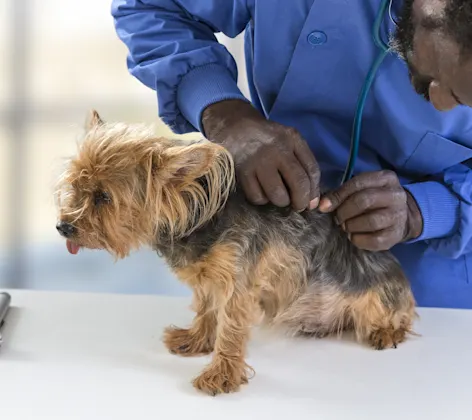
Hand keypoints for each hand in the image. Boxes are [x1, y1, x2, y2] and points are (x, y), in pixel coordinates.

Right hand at [201, 99, 319, 210]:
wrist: (234, 127)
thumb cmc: (266, 139)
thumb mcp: (287, 140)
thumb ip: (302, 162)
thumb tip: (312, 198)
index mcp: (292, 139)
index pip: (312, 170)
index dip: (314, 191)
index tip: (311, 202)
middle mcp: (277, 149)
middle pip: (298, 183)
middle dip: (301, 201)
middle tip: (298, 206)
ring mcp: (259, 161)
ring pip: (277, 194)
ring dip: (281, 201)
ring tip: (278, 198)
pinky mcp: (243, 171)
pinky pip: (257, 196)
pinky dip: (262, 199)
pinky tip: (262, 192)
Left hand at [318, 170, 422, 250]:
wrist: (402, 217)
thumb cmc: (374, 201)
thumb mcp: (361, 190)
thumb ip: (342, 193)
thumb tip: (322, 205)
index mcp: (385, 178)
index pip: (358, 184)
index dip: (338, 196)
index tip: (324, 207)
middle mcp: (396, 195)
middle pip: (364, 201)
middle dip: (344, 211)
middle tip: (338, 218)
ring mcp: (399, 215)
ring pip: (371, 221)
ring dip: (351, 226)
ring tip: (346, 227)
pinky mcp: (397, 235)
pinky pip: (375, 240)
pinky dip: (358, 240)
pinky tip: (353, 236)